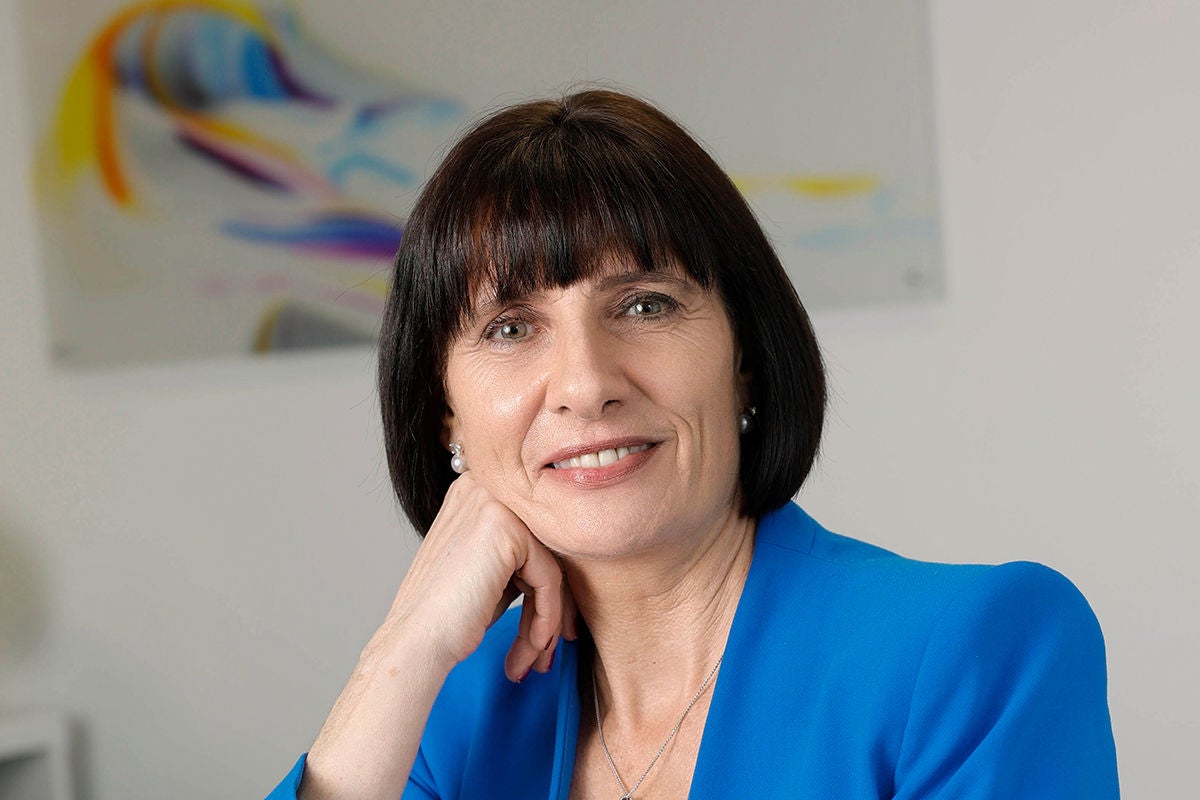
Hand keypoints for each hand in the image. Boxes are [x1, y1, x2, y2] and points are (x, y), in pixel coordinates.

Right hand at [384, 472, 577, 680]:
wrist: (416, 642)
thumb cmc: (447, 616)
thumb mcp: (489, 571)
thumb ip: (521, 556)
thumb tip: (569, 567)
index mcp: (474, 491)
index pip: (531, 536)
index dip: (543, 587)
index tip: (546, 629)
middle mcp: (481, 487)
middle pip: (544, 548)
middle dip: (551, 605)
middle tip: (546, 648)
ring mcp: (493, 503)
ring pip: (550, 565)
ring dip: (548, 619)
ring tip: (535, 656)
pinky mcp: (507, 527)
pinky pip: (549, 577)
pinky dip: (546, 617)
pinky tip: (533, 646)